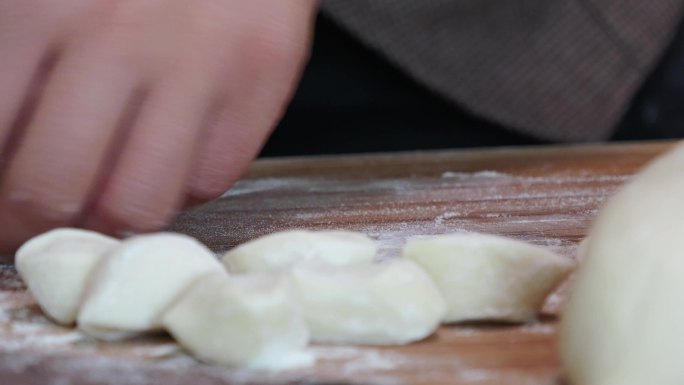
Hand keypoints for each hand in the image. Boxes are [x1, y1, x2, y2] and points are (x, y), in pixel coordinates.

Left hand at [0, 0, 316, 252]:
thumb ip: (16, 66)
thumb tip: (6, 157)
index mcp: (42, 6)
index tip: (2, 217)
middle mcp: (120, 36)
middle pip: (56, 189)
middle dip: (36, 230)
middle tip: (42, 227)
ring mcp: (200, 61)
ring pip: (141, 202)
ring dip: (115, 222)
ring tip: (110, 202)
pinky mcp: (262, 78)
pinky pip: (213, 179)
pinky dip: (185, 187)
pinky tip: (173, 159)